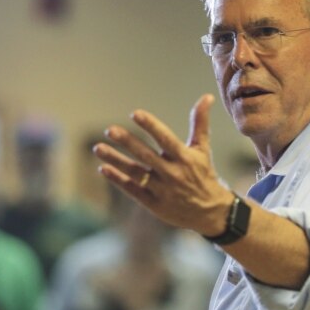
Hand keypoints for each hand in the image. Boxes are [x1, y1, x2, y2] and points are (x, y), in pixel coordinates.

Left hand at [93, 94, 234, 235]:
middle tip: (109, 130)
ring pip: (136, 173)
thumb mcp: (202, 148)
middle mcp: (173, 173)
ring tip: (98, 148)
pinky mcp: (154, 204)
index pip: (166, 139)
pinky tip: (104, 168)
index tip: (135, 113)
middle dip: (127, 142)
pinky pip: (133, 190)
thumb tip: (207, 96)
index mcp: (185, 157)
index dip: (151, 126)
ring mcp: (163, 190)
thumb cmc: (204, 174)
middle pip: (147, 156)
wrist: (211, 213)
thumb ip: (200, 122)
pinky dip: (118, 179)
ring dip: (116, 160)